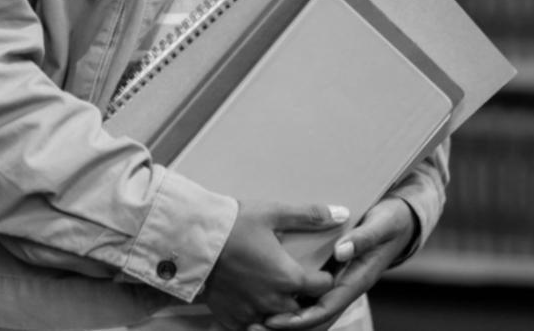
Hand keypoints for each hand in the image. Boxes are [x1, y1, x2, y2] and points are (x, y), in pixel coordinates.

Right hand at [202, 200, 346, 330]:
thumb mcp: (273, 214)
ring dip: (282, 310)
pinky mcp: (233, 319)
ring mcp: (252, 312)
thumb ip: (309, 215)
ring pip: (280, 322)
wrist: (191, 239)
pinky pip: (254, 328)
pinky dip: (258, 320)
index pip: (323, 286)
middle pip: (303, 308)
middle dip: (305, 297)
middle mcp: (274, 301)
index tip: (320, 269)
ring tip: (278, 292)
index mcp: (288, 277)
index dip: (325, 277)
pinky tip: (255, 302)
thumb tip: (342, 214)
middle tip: (298, 281)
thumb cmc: (233, 223)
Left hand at [262, 197, 416, 330]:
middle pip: (314, 318)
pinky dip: (289, 300)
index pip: (325, 309)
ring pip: (310, 309)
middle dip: (286, 326)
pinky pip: (309, 294)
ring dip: (284, 318)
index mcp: (356, 280)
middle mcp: (345, 286)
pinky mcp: (331, 273)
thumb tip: (341, 251)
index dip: (299, 319)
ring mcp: (338, 282)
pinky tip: (266, 299)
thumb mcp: (381, 225)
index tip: (273, 321)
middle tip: (253, 326)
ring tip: (252, 321)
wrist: (400, 219)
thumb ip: (363, 238)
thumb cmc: (391, 221)